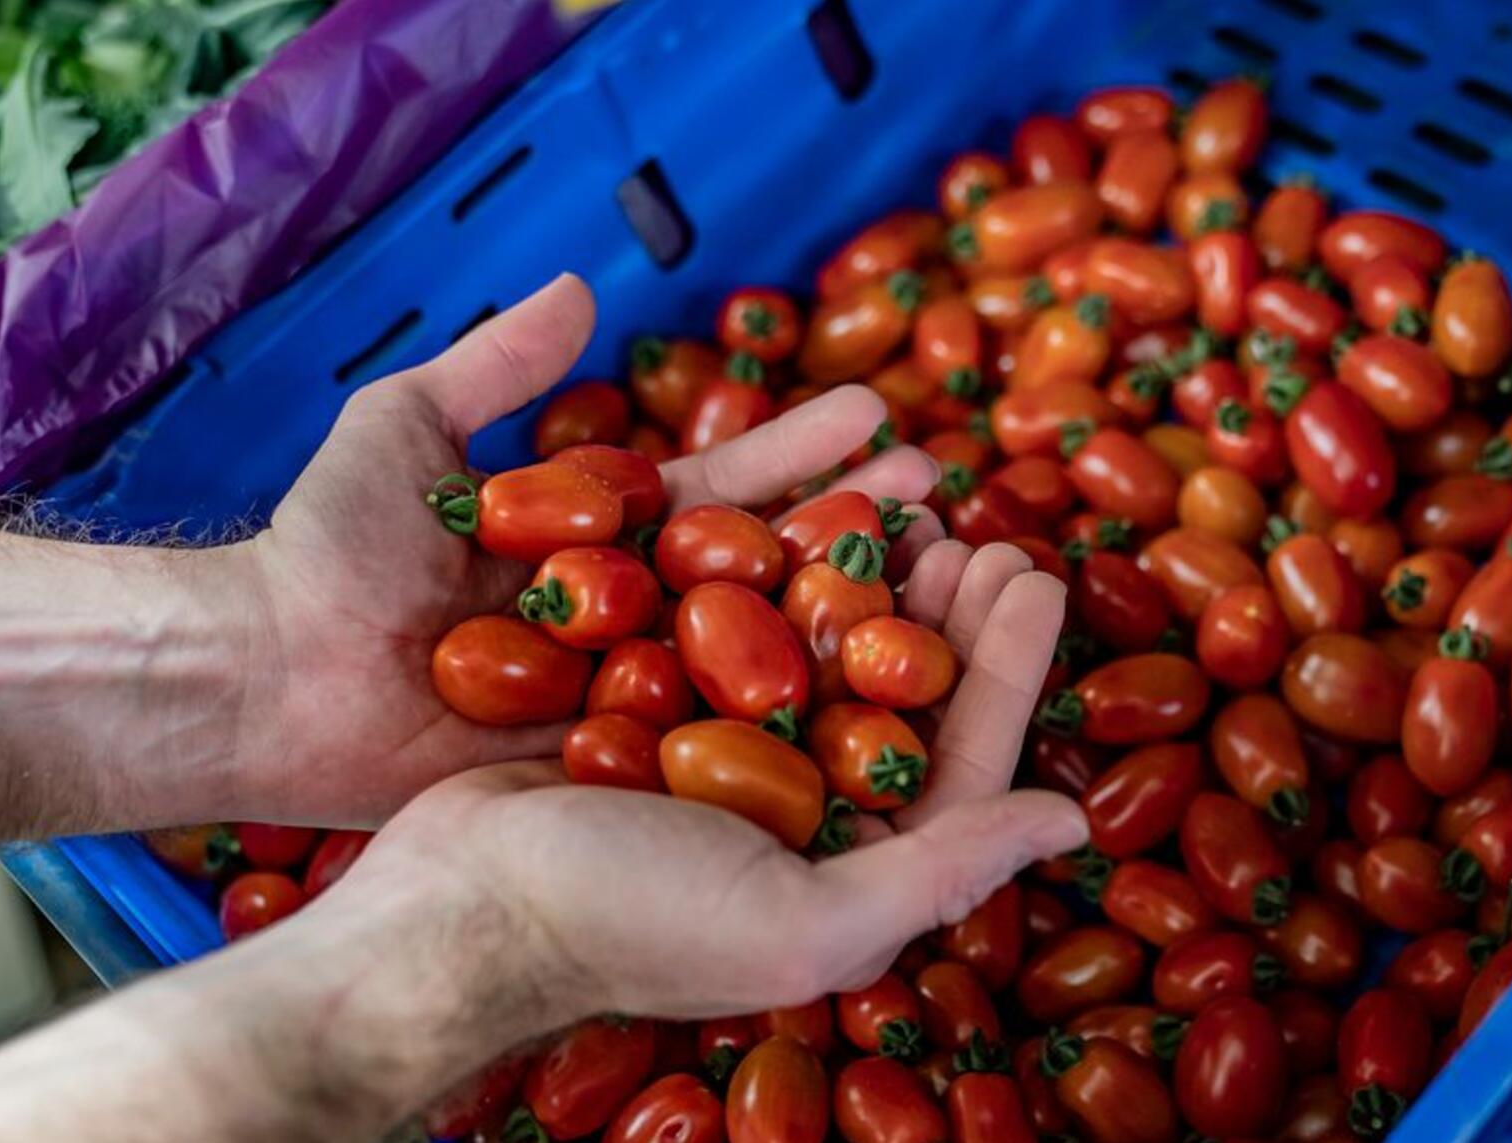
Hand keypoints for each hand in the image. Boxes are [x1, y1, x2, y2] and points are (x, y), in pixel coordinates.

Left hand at [227, 275, 945, 824]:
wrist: (263, 678)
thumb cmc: (323, 551)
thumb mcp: (407, 429)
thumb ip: (495, 366)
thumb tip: (583, 287)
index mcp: (594, 541)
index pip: (721, 491)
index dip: (796, 452)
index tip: (875, 415)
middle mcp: (625, 620)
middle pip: (759, 575)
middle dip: (849, 532)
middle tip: (940, 497)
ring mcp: (620, 699)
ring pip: (748, 662)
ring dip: (839, 627)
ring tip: (932, 587)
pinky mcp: (601, 770)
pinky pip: (698, 751)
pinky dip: (777, 732)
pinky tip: (861, 711)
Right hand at [325, 544, 1081, 1031]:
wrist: (446, 900)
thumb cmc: (621, 922)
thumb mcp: (802, 919)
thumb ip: (939, 872)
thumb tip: (1065, 823)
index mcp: (845, 869)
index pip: (959, 760)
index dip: (1006, 667)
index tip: (1029, 572)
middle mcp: (795, 814)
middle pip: (897, 694)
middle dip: (944, 607)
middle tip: (970, 524)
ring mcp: (723, 758)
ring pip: (822, 646)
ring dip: (868, 572)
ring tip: (904, 499)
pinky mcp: (652, 708)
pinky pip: (733, 624)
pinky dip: (772, 567)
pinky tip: (796, 509)